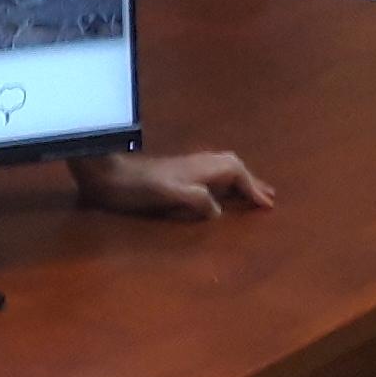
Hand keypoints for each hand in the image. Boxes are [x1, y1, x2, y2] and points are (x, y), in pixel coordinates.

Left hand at [68, 147, 278, 218]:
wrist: (106, 175)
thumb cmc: (136, 186)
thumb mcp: (167, 194)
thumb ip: (196, 200)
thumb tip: (219, 211)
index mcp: (200, 169)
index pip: (236, 174)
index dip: (252, 189)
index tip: (268, 205)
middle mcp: (196, 164)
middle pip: (233, 167)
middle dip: (251, 181)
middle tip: (269, 197)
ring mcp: (185, 168)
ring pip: (221, 169)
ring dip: (239, 181)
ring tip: (252, 194)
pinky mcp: (174, 175)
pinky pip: (210, 176)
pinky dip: (223, 184)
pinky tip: (219, 194)